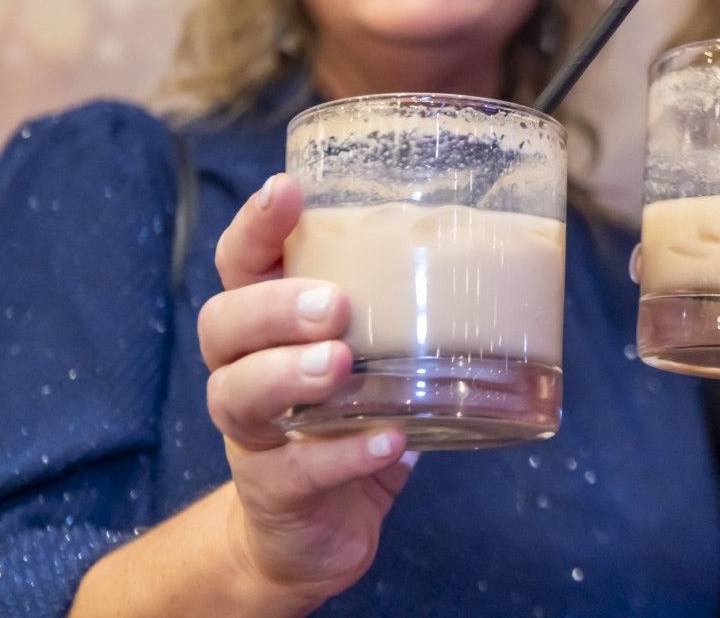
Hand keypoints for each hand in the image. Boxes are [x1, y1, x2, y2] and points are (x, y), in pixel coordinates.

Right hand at [199, 174, 416, 607]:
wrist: (312, 531)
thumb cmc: (350, 418)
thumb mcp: (375, 357)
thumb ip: (407, 310)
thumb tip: (496, 246)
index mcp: (266, 325)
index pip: (241, 263)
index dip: (256, 226)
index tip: (287, 189)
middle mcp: (242, 372)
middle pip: (223, 325)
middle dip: (273, 306)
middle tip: (332, 302)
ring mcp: (252, 436)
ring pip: (239, 395)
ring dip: (289, 374)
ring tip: (339, 363)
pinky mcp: (273, 493)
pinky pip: (298, 472)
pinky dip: (344, 455)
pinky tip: (387, 440)